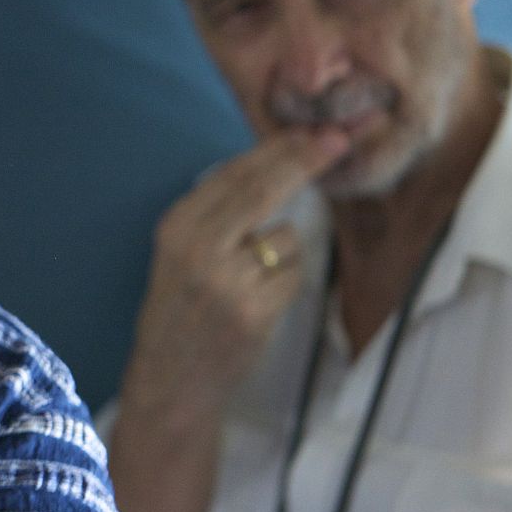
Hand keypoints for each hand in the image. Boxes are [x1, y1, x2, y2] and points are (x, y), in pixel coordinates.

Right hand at [119, 129, 349, 431]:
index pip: (236, 173)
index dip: (281, 148)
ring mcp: (227, 281)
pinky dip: (285, 285)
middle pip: (264, 188)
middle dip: (306, 160)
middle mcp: (197, 249)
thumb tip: (278, 162)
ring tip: (249, 282)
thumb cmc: (180, 310)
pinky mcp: (254, 311)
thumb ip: (219, 212)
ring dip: (284, 253)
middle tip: (342, 138)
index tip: (317, 130)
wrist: (170, 381)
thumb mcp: (180, 253)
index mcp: (176, 227)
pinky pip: (294, 276)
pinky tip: (257, 305)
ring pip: (287, 237)